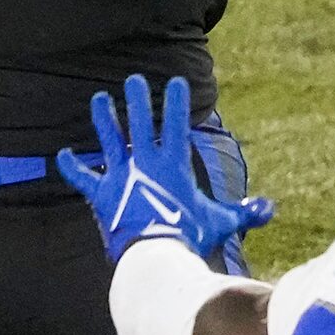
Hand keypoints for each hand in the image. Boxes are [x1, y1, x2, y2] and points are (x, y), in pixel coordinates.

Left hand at [58, 73, 274, 262]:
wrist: (155, 255)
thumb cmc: (190, 238)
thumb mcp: (220, 222)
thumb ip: (243, 213)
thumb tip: (271, 209)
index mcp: (173, 164)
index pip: (176, 124)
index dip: (177, 101)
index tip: (177, 82)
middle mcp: (145, 162)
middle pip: (139, 122)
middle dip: (137, 98)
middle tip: (135, 79)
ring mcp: (121, 176)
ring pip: (110, 140)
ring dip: (104, 118)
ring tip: (99, 99)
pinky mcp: (102, 195)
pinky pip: (83, 178)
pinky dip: (73, 167)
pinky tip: (63, 155)